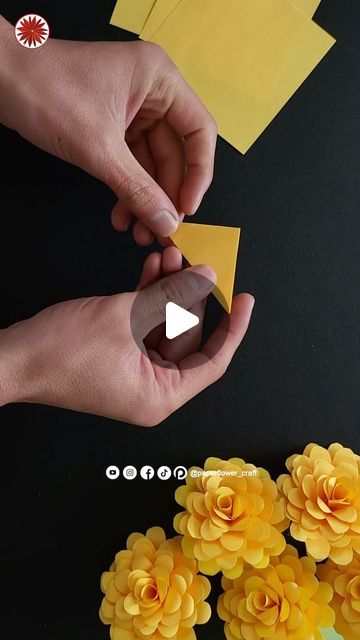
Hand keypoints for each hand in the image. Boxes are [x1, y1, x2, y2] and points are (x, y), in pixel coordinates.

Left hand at [0, 16, 216, 243]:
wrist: (0, 80)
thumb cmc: (46, 91)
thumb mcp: (99, 148)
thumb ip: (138, 189)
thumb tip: (166, 222)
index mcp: (160, 80)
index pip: (200, 131)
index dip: (199, 173)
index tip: (187, 207)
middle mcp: (152, 93)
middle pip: (176, 154)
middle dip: (165, 195)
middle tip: (160, 228)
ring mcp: (132, 110)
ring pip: (152, 164)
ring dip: (146, 199)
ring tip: (139, 231)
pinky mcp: (113, 126)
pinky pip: (131, 164)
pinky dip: (127, 190)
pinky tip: (121, 215)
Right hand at [0, 247, 253, 425]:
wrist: (13, 358)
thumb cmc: (60, 353)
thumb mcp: (124, 317)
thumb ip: (170, 296)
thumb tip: (203, 279)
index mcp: (160, 396)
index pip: (212, 362)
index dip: (233, 329)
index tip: (245, 301)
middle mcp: (151, 389)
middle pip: (186, 338)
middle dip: (190, 296)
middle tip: (196, 263)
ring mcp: (134, 373)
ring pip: (164, 326)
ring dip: (167, 291)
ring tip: (171, 256)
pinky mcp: (118, 357)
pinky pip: (144, 326)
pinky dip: (148, 299)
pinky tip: (153, 270)